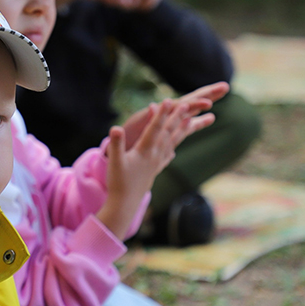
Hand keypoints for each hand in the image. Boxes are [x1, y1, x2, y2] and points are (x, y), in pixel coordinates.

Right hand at [97, 98, 207, 238]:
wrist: (125, 205)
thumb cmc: (118, 183)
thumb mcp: (114, 162)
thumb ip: (116, 144)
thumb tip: (115, 128)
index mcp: (145, 151)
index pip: (155, 128)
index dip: (161, 114)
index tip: (168, 100)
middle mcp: (154, 156)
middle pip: (168, 133)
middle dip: (176, 118)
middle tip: (187, 104)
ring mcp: (156, 164)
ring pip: (171, 144)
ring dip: (180, 131)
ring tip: (190, 121)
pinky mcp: (153, 172)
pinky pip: (166, 157)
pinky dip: (170, 150)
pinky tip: (173, 151)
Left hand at [122, 82, 228, 149]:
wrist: (117, 149)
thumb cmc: (124, 140)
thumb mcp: (133, 129)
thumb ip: (147, 118)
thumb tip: (154, 106)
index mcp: (158, 115)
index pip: (181, 105)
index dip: (196, 102)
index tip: (209, 102)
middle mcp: (164, 115)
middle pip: (190, 101)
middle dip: (208, 94)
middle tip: (226, 86)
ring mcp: (166, 122)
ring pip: (190, 112)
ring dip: (203, 106)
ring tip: (222, 102)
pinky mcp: (165, 131)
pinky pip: (185, 124)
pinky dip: (195, 121)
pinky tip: (207, 119)